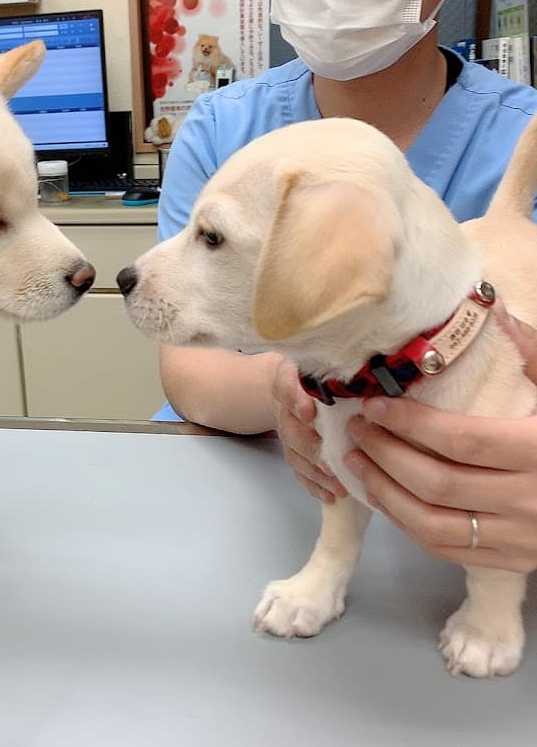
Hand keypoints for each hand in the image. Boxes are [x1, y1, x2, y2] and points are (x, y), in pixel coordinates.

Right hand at [272, 358, 347, 502]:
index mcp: (294, 379)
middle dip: (311, 447)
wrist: (301, 387)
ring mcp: (289, 432)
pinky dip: (314, 485)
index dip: (295, 399)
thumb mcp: (336, 365)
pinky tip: (331, 495)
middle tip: (330, 462)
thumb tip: (384, 381)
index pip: (286, 386)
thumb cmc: (326, 376)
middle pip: (291, 429)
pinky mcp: (294, 452)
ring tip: (338, 486)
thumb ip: (350, 369)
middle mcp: (287, 408)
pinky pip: (299, 471)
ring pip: (295, 454)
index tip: (308, 412)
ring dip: (315, 472)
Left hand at [343, 308, 536, 572]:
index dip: (409, 423)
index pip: (460, 440)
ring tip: (355, 460)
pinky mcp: (511, 562)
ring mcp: (520, 539)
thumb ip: (533, 355)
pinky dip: (405, 523)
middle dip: (384, 453)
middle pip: (436, 482)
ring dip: (384, 492)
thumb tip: (491, 311)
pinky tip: (383, 496)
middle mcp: (530, 500)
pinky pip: (445, 549)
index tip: (373, 404)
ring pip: (432, 524)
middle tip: (355, 428)